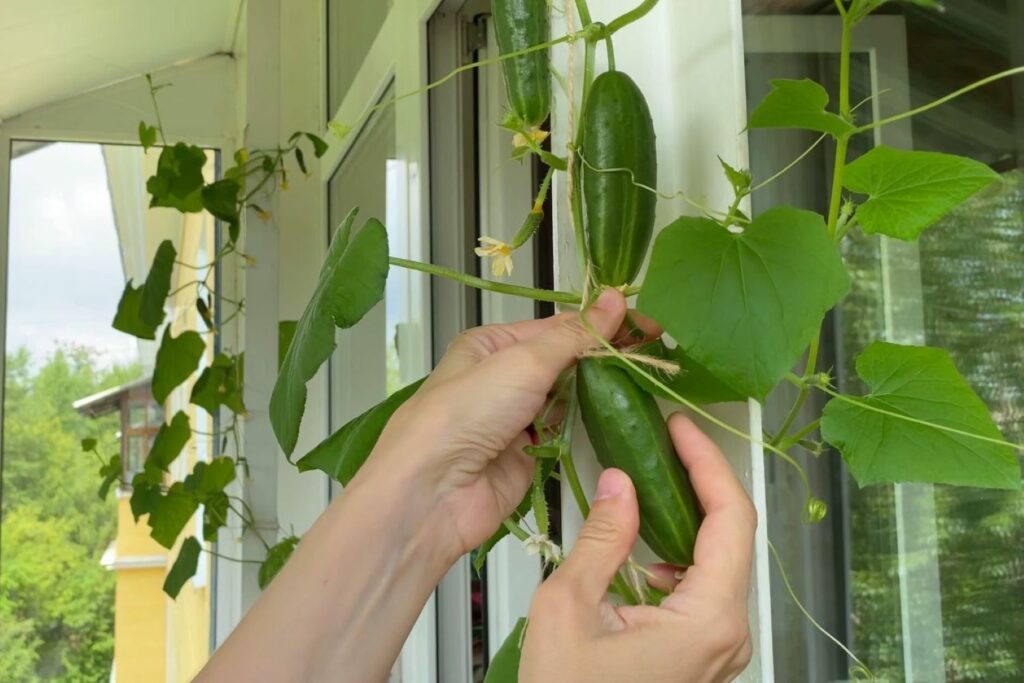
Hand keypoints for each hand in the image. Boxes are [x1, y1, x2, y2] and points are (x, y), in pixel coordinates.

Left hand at [356, 288, 656, 560]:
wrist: (432, 493)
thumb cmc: (466, 414)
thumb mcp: (523, 362)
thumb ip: (575, 336)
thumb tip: (614, 298)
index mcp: (492, 344)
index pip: (558, 327)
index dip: (603, 323)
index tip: (648, 325)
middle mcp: (502, 378)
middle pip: (565, 361)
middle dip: (605, 355)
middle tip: (657, 352)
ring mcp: (515, 419)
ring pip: (568, 397)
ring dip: (600, 390)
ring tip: (647, 379)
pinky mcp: (528, 456)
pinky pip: (565, 433)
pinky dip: (588, 425)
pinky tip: (619, 415)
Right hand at [520, 415, 755, 682]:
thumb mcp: (570, 608)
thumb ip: (602, 538)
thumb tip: (619, 484)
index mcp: (708, 619)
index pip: (730, 518)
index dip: (708, 462)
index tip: (680, 428)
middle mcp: (728, 634)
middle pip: (731, 535)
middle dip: (698, 481)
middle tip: (665, 441)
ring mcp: (718, 647)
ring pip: (717, 561)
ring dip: (685, 517)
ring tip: (650, 482)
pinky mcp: (701, 654)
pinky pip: (703, 589)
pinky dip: (676, 555)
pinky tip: (642, 548)